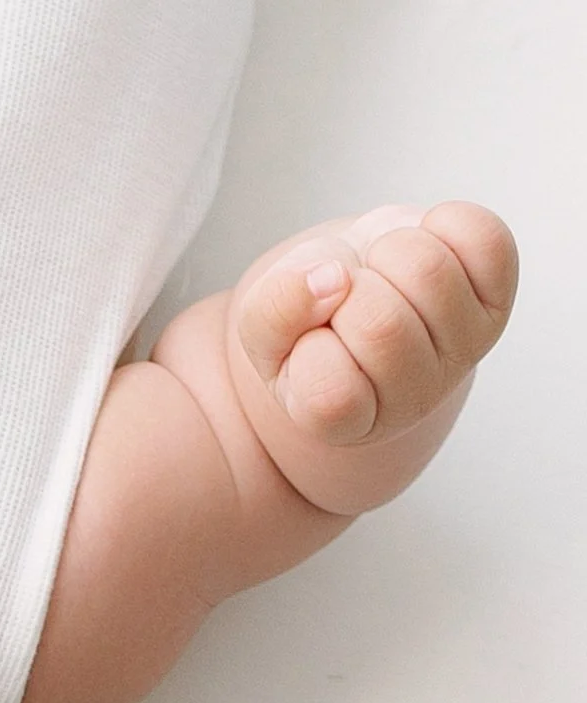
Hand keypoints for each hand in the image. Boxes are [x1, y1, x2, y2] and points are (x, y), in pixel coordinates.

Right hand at [233, 201, 517, 453]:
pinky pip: (482, 239)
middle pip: (383, 325)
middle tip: (347, 294)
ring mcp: (460, 352)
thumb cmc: (311, 321)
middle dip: (351, 284)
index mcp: (347, 422)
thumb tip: (331, 277)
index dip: (310, 344)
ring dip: (392, 249)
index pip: (331, 392)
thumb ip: (273, 311)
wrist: (363, 298)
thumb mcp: (264, 327)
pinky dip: (445, 223)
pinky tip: (423, 244)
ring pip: (430, 274)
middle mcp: (412, 400)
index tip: (312, 338)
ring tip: (381, 270)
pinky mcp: (496, 300)